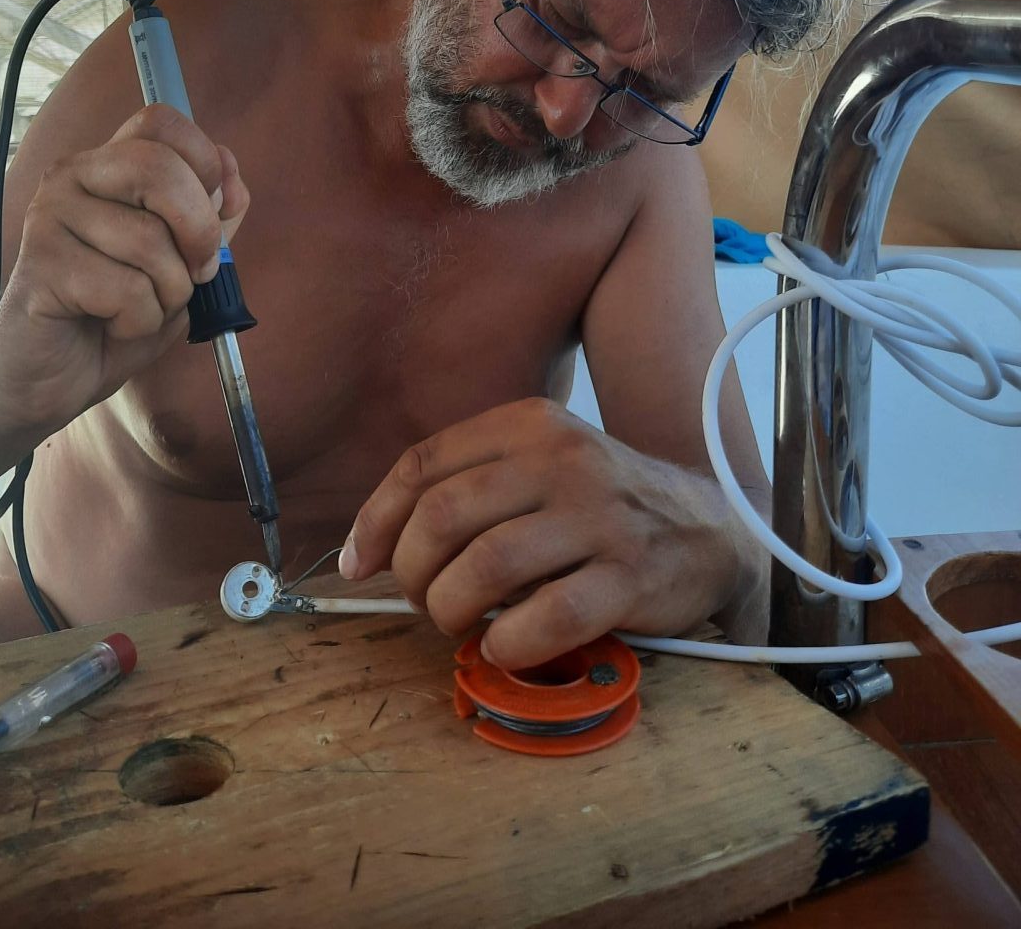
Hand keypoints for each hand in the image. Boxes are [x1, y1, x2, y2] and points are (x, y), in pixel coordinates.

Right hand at [0, 103, 248, 438]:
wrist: (49, 378)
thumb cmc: (113, 315)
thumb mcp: (181, 264)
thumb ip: (212, 220)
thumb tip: (233, 180)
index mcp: (106, 165)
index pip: (160, 122)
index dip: (204, 164)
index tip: (212, 215)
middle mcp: (71, 176)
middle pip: (158, 169)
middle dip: (199, 232)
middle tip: (195, 273)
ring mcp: (49, 216)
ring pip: (150, 242)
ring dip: (167, 294)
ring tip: (136, 307)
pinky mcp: (40, 264)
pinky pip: (126, 290)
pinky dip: (137, 321)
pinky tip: (107, 324)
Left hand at [339, 398, 741, 669]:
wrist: (711, 526)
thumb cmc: (598, 505)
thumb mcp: (537, 467)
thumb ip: (464, 489)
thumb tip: (371, 550)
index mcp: (527, 424)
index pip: (420, 465)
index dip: (375, 521)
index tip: (359, 565)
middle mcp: (561, 459)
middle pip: (441, 516)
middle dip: (411, 572)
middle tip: (422, 601)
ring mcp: (598, 515)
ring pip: (483, 566)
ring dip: (449, 609)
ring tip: (458, 623)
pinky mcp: (630, 575)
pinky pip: (544, 618)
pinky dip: (506, 644)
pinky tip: (503, 646)